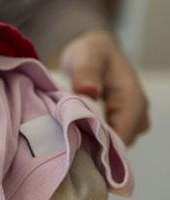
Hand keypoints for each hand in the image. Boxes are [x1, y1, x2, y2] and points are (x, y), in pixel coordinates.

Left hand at [58, 29, 148, 145]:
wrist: (93, 52)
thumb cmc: (92, 52)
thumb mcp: (88, 55)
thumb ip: (87, 72)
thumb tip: (89, 90)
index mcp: (133, 101)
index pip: (121, 137)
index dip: (99, 146)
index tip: (72, 145)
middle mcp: (135, 115)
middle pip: (116, 147)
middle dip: (91, 147)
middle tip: (63, 142)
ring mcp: (127, 122)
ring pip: (110, 146)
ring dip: (89, 144)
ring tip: (66, 137)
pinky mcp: (116, 124)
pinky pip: (104, 141)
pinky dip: (89, 140)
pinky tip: (71, 135)